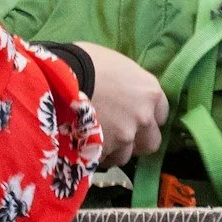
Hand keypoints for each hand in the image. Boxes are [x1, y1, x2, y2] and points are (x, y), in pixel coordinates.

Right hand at [77, 43, 166, 167]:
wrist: (59, 78)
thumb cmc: (85, 61)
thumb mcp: (115, 64)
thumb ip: (128, 84)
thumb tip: (121, 90)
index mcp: (150, 92)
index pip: (161, 114)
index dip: (147, 116)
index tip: (133, 115)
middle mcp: (144, 117)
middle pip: (151, 141)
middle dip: (137, 141)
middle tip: (119, 134)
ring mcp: (125, 137)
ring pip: (125, 155)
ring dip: (114, 151)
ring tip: (96, 140)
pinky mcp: (105, 151)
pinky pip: (103, 160)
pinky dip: (95, 156)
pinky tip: (83, 145)